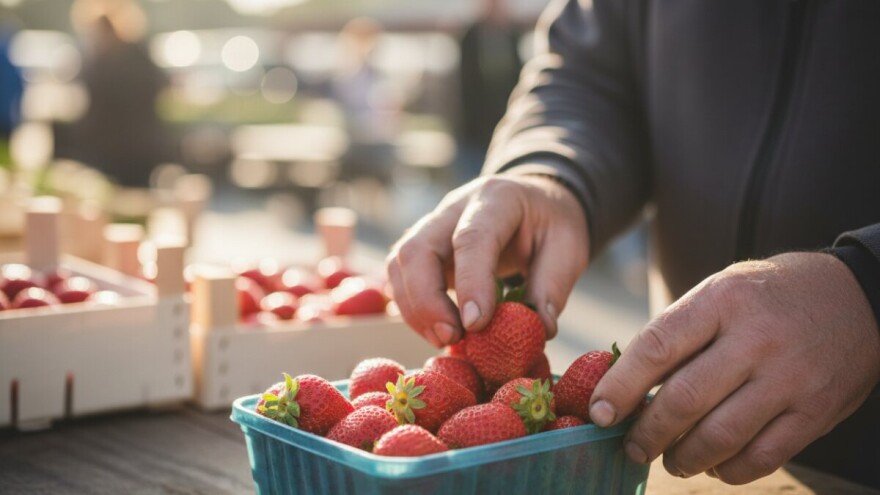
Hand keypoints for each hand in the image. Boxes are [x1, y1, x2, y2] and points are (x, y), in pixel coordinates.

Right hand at [385, 174, 588, 346]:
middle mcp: (454, 208)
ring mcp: (432, 226)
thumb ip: (552, 286)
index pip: (472, 238)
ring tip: (446, 340)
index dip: (470, 282)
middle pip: (418, 249)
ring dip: (415, 309)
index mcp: (497, 199)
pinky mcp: (422, 247)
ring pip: (401, 264)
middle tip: (452, 338)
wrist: (533, 200)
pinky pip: (399, 275)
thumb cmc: (549, 223)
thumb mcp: (568, 247)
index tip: (476, 325)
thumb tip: (539, 330)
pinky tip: (434, 330)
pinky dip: (409, 307)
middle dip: (427, 301)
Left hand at [589, 252, 879, 483]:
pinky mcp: (815, 412)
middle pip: (685, 400)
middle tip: (630, 447)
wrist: (855, 296)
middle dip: (647, 433)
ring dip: (683, 458)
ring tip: (669, 460)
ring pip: (720, 437)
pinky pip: (761, 457)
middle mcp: (755, 339)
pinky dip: (727, 470)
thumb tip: (625, 385)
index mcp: (722, 301)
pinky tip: (713, 464)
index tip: (599, 412)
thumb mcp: (721, 292)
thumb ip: (679, 333)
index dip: (621, 386)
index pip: (657, 347)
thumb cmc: (767, 297)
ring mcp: (788, 379)